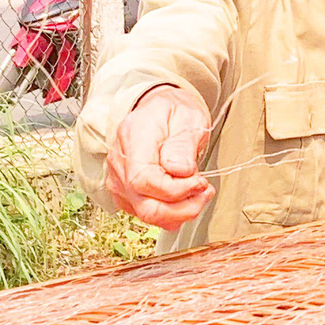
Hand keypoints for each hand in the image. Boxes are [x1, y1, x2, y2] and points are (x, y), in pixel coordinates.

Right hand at [106, 85, 212, 230]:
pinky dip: (171, 212)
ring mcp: (120, 180)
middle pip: (145, 206)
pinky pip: (147, 214)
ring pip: (147, 215)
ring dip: (180, 212)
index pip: (144, 180)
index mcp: (133, 138)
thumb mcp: (188, 117)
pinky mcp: (126, 193)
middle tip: (204, 191)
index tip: (199, 182)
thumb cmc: (173, 111)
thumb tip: (180, 171)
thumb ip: (183, 145)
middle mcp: (120, 162)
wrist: (160, 110)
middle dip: (183, 208)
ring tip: (198, 192)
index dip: (176, 190)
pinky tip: (184, 197)